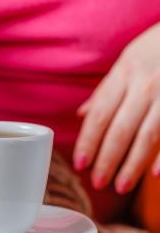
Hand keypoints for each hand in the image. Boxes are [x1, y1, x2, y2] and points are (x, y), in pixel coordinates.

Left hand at [74, 22, 159, 193]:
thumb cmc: (159, 47)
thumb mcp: (129, 61)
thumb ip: (107, 90)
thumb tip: (82, 114)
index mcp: (123, 74)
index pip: (99, 114)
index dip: (88, 141)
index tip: (80, 164)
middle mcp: (144, 83)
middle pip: (120, 129)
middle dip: (106, 160)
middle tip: (97, 183)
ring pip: (147, 135)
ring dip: (132, 165)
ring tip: (121, 186)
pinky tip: (155, 175)